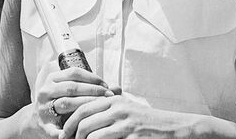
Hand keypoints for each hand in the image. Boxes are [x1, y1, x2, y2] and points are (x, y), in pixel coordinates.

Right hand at [34, 67, 113, 135]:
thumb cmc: (60, 102)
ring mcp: (43, 107)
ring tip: (100, 109)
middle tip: (108, 96)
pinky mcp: (44, 125)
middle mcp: (46, 91)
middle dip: (92, 91)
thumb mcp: (73, 92)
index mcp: (53, 79)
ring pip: (66, 103)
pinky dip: (69, 129)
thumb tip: (118, 88)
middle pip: (71, 87)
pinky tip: (81, 129)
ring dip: (85, 106)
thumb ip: (93, 89)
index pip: (74, 73)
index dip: (92, 78)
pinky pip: (57, 127)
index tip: (106, 85)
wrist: (38, 120)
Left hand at [60, 94, 193, 138]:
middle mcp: (117, 108)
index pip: (83, 105)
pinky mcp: (129, 136)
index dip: (69, 118)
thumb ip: (110, 110)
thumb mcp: (128, 110)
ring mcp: (123, 122)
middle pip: (82, 117)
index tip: (61, 130)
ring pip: (89, 131)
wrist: (173, 128)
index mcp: (115, 100)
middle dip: (68, 131)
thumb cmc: (149, 123)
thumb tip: (85, 117)